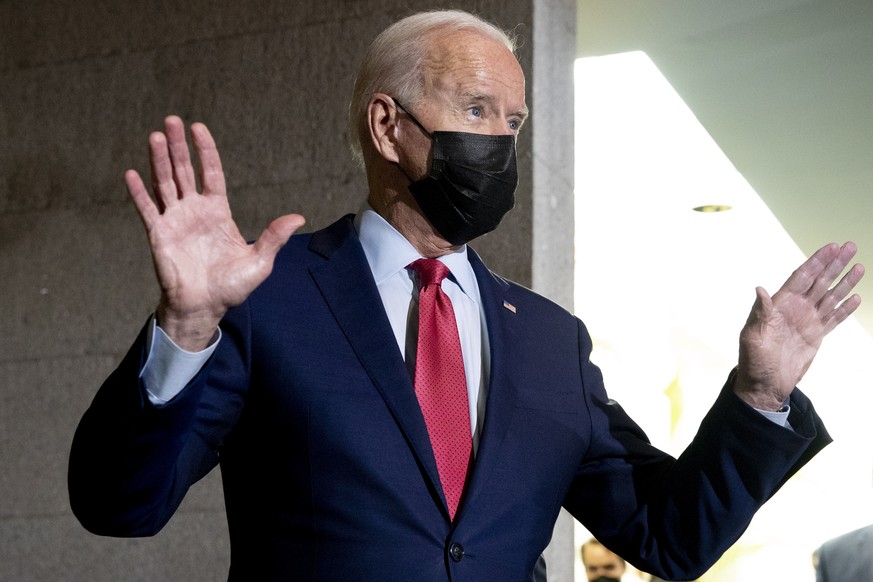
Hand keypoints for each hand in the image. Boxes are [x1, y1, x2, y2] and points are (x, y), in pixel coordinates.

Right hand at [126, 116, 304, 349]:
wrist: (205, 307)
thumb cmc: (231, 287)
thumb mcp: (260, 262)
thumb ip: (274, 237)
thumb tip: (298, 217)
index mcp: (218, 213)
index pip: (210, 173)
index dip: (205, 150)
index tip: (198, 128)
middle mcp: (194, 211)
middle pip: (184, 171)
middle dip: (178, 146)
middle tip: (171, 120)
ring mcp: (175, 221)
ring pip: (164, 183)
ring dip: (158, 160)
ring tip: (154, 136)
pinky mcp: (158, 235)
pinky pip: (147, 209)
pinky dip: (138, 192)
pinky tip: (131, 173)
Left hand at [735, 242, 863, 409]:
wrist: (764, 386)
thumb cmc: (753, 362)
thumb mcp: (753, 337)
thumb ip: (760, 313)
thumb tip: (760, 289)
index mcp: (779, 305)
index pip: (802, 277)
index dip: (817, 262)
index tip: (832, 247)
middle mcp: (795, 309)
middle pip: (819, 281)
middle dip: (834, 264)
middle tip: (850, 247)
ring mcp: (807, 321)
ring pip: (830, 297)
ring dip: (844, 282)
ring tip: (859, 266)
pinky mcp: (815, 336)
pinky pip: (833, 318)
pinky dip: (845, 308)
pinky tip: (855, 297)